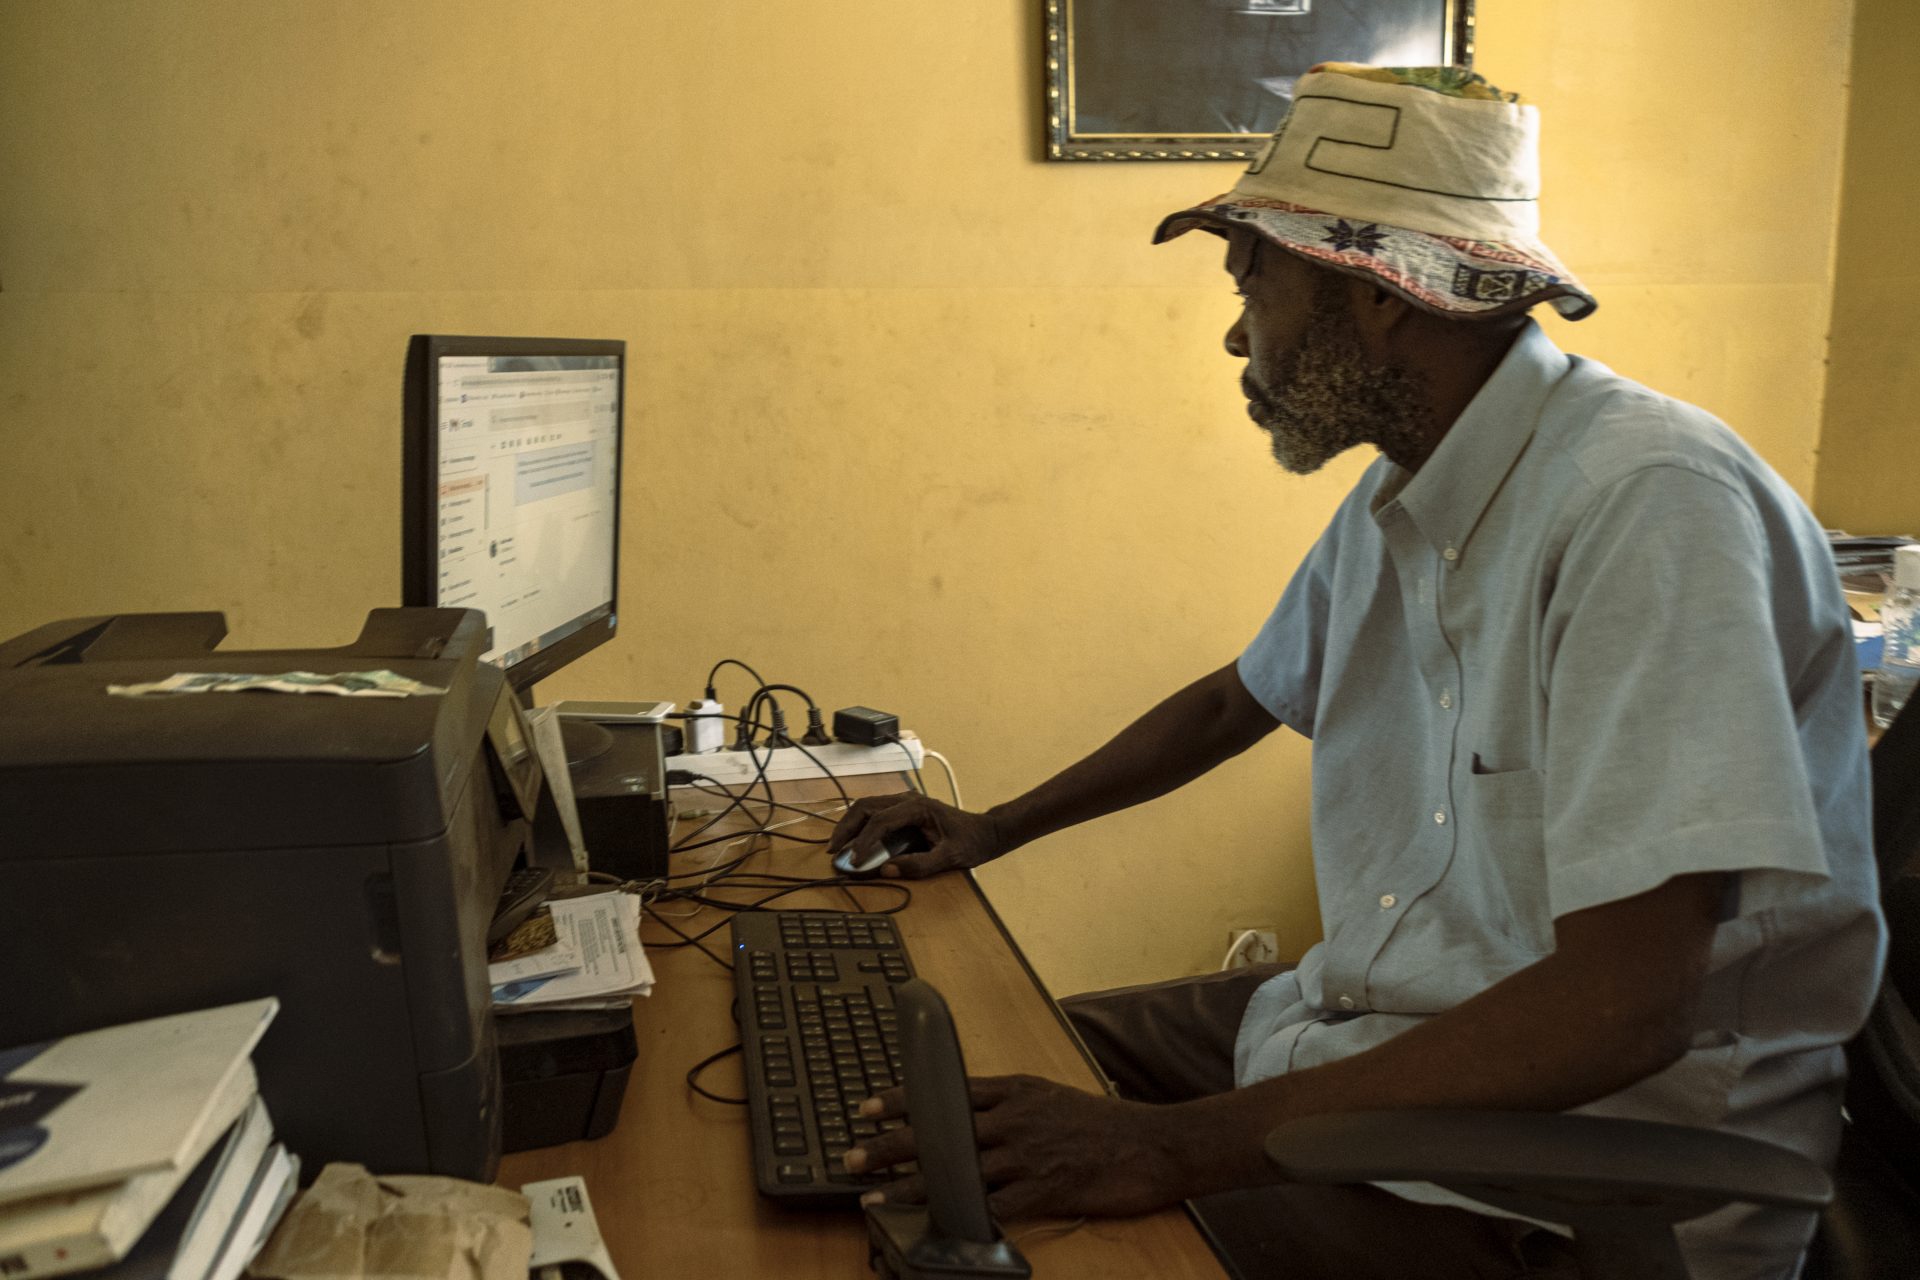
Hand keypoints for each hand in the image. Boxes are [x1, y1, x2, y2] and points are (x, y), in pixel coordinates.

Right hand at [827, 793, 1008, 879]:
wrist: (987, 831)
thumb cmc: (972, 843)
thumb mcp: (950, 858)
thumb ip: (920, 865)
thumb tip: (887, 870)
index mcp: (918, 807)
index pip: (880, 820)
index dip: (863, 841)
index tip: (854, 861)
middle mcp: (908, 799)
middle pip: (866, 806)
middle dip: (846, 828)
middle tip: (833, 850)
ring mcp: (905, 802)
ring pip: (867, 807)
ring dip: (850, 825)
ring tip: (838, 847)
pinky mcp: (905, 810)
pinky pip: (875, 813)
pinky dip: (860, 826)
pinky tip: (854, 842)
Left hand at [843, 1075, 1185, 1219]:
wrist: (1149, 1144)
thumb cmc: (1099, 1123)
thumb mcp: (1046, 1096)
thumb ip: (1005, 1103)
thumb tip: (964, 1111)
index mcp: (1012, 1091)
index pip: (943, 1092)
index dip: (900, 1100)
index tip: (865, 1108)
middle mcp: (1012, 1119)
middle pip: (938, 1130)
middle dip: (889, 1144)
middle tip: (851, 1157)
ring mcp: (1025, 1155)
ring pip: (955, 1170)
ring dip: (910, 1186)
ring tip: (875, 1197)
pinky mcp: (1041, 1190)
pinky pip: (990, 1205)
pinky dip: (959, 1216)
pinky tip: (933, 1226)